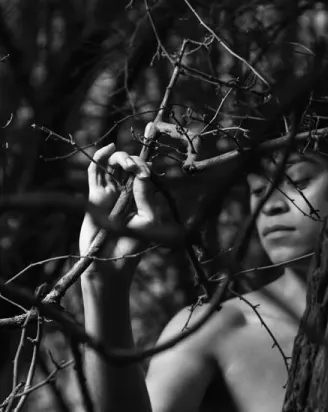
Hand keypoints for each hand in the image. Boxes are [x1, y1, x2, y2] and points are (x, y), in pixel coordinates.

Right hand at [80, 143, 156, 284]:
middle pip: (128, 165)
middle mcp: (125, 192)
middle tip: (136, 168)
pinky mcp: (94, 196)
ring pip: (113, 164)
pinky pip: (96, 172)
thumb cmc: (133, 245)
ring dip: (121, 157)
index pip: (143, 173)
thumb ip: (146, 196)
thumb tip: (142, 173)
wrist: (111, 264)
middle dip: (134, 160)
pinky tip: (109, 148)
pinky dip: (100, 157)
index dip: (145, 166)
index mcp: (140, 197)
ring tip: (126, 163)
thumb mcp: (148, 220)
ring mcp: (109, 192)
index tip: (147, 171)